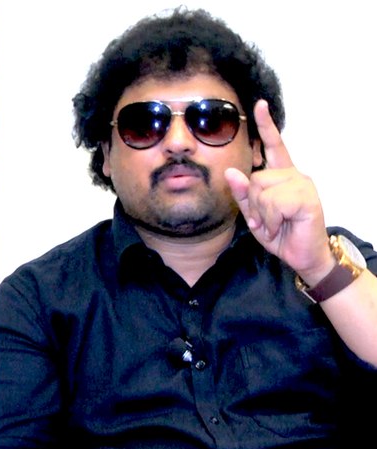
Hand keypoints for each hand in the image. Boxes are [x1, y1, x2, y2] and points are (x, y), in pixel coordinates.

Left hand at [224, 100, 333, 283]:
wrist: (302, 255)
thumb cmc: (280, 233)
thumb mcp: (254, 214)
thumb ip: (242, 195)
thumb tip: (230, 171)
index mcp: (281, 175)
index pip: (273, 146)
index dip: (266, 126)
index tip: (259, 105)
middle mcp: (293, 174)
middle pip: (255, 178)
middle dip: (252, 203)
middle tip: (266, 220)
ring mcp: (301, 184)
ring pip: (261, 190)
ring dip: (262, 214)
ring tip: (275, 223)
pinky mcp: (306, 197)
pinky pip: (273, 203)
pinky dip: (271, 219)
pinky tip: (281, 225)